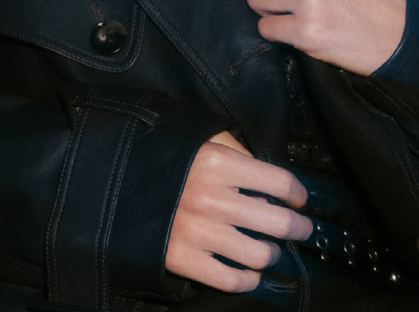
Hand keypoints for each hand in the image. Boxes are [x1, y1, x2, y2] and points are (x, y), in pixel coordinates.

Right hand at [166, 131, 312, 292]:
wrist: (116, 182)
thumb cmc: (167, 157)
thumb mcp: (204, 140)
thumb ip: (239, 153)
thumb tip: (268, 178)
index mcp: (221, 164)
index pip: (280, 182)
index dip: (298, 193)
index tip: (300, 199)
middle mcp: (214, 198)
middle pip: (277, 221)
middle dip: (298, 228)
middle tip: (302, 229)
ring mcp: (199, 232)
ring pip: (258, 254)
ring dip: (271, 254)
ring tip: (271, 249)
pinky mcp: (184, 259)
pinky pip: (230, 279)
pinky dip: (246, 280)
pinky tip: (249, 272)